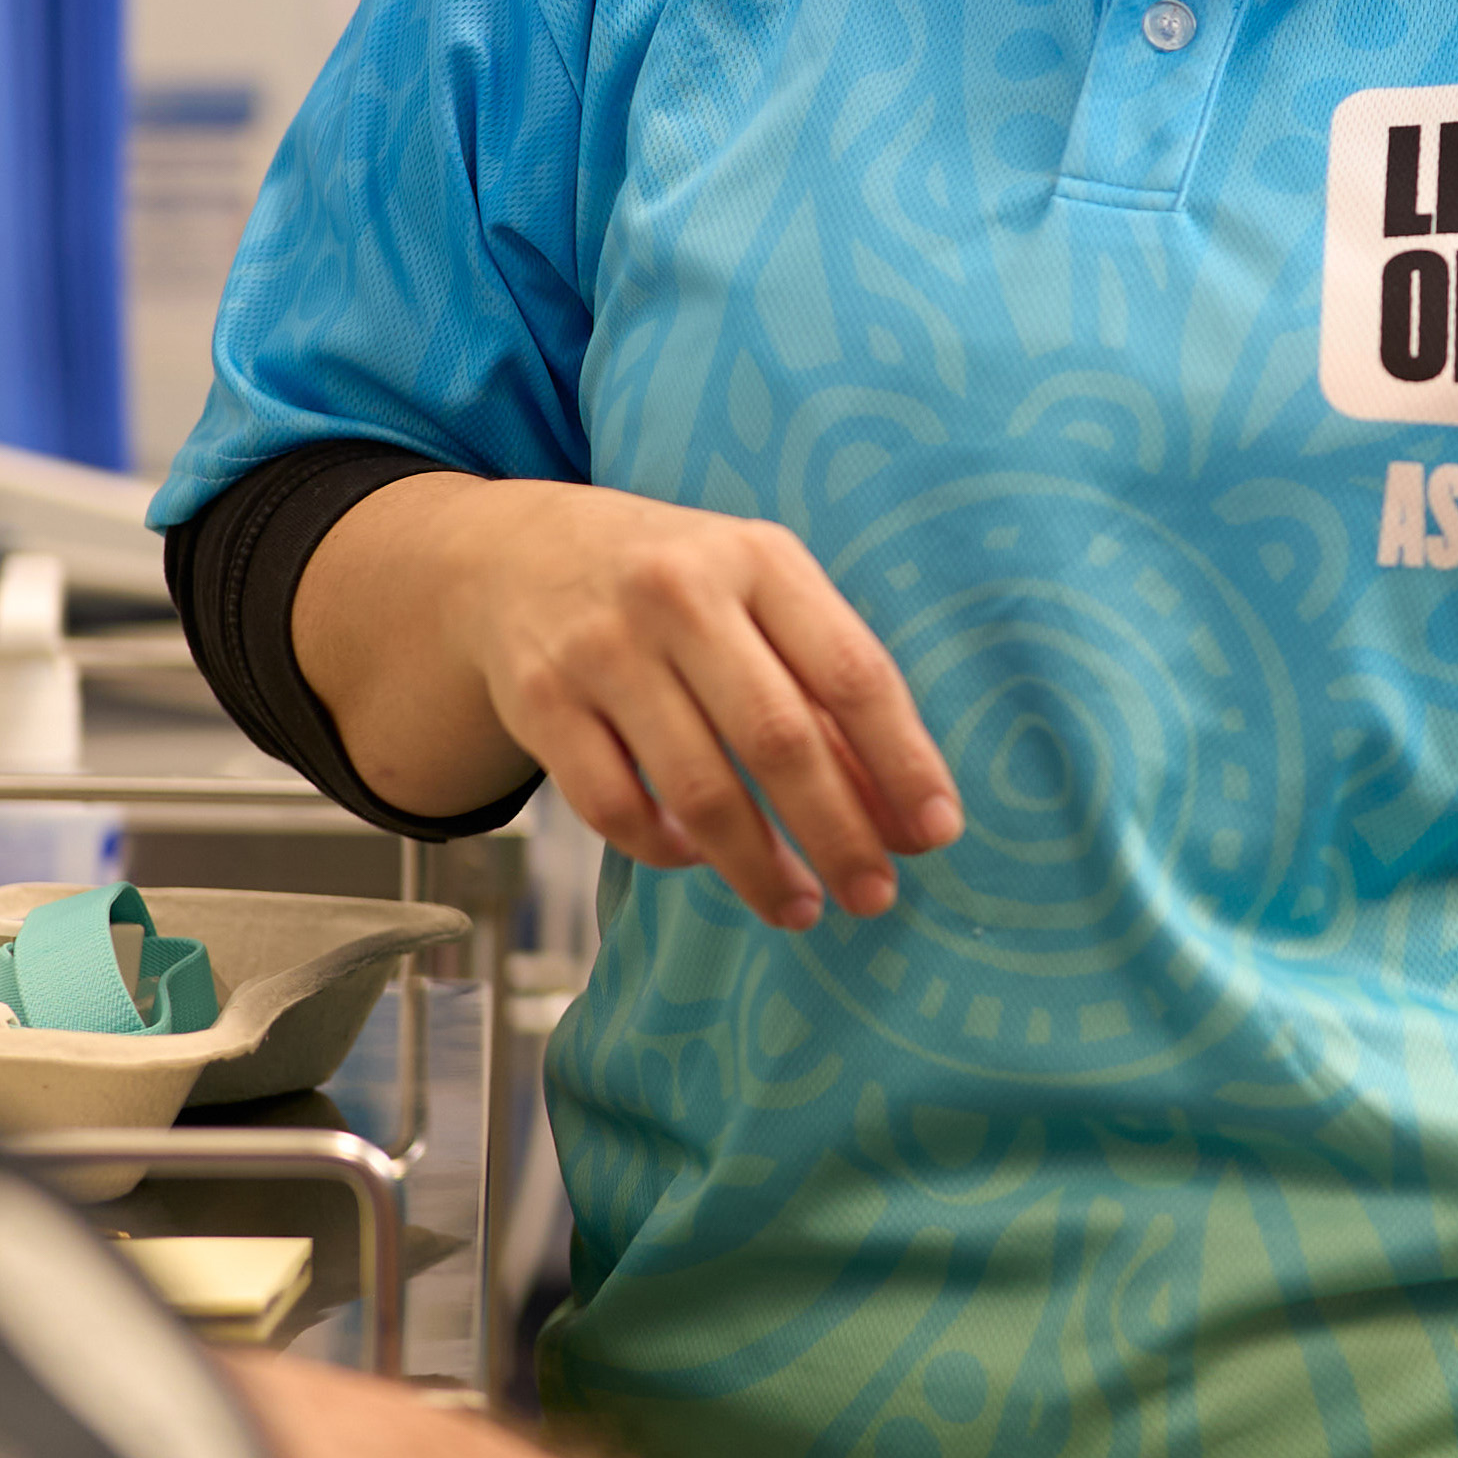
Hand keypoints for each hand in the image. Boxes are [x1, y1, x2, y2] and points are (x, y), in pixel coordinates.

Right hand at [349, 474, 960, 927]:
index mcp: (761, 560)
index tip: (937, 832)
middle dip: (837, 833)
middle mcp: (680, 596)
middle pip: (778, 739)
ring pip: (696, 787)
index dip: (902, 760)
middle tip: (875, 896)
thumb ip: (828, 690)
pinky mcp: (538, 701)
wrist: (520, 550)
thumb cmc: (682, 584)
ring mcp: (602, 649)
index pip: (852, 672)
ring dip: (757, 865)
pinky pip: (612, 805)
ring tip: (800, 908)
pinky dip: (663, 848)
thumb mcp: (765, 596)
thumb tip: (900, 812)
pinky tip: (698, 858)